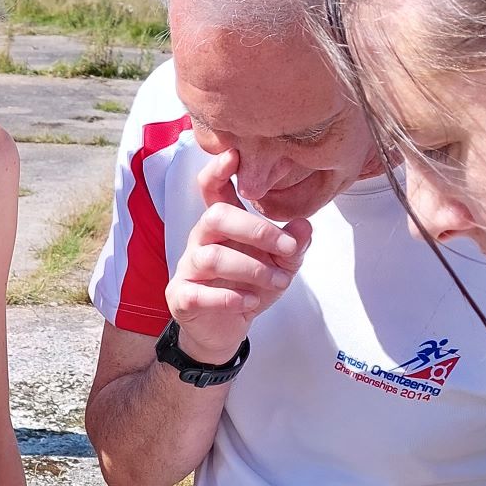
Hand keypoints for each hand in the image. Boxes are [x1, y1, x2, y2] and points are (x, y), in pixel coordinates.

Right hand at [167, 150, 313, 365]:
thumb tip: (304, 227)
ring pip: (211, 257)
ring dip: (252, 269)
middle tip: (287, 250)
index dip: (218, 170)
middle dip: (256, 231)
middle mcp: (201, 240)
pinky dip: (228, 297)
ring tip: (279, 282)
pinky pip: (198, 293)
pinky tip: (250, 302)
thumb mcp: (280, 265)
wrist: (224, 330)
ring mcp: (188, 268)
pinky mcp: (181, 297)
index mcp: (223, 224)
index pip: (212, 188)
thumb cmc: (249, 287)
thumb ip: (293, 246)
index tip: (235, 156)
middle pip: (216, 217)